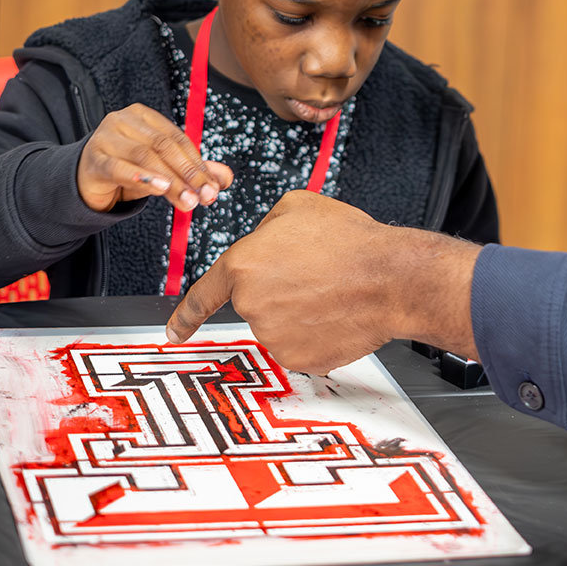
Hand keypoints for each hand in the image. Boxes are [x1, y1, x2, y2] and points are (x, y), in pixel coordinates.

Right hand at [76, 103, 232, 212]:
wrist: (85, 181)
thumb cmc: (127, 170)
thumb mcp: (162, 169)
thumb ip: (192, 170)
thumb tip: (224, 179)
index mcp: (144, 116)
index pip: (177, 138)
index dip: (198, 163)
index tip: (213, 188)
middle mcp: (123, 120)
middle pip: (164, 147)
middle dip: (188, 174)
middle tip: (204, 198)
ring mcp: (105, 137)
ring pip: (145, 157)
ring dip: (170, 181)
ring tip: (187, 200)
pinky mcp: (93, 159)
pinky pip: (119, 168)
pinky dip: (141, 177)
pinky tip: (158, 187)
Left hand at [165, 191, 481, 372]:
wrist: (392, 279)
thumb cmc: (352, 242)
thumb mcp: (299, 207)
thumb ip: (267, 227)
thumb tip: (264, 240)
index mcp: (243, 266)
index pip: (202, 296)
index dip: (185, 316)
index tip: (174, 333)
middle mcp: (252, 305)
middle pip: (255, 303)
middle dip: (279, 291)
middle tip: (314, 274)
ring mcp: (274, 337)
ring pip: (279, 326)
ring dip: (299, 312)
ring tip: (331, 291)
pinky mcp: (299, 358)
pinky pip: (300, 346)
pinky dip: (316, 333)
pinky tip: (336, 314)